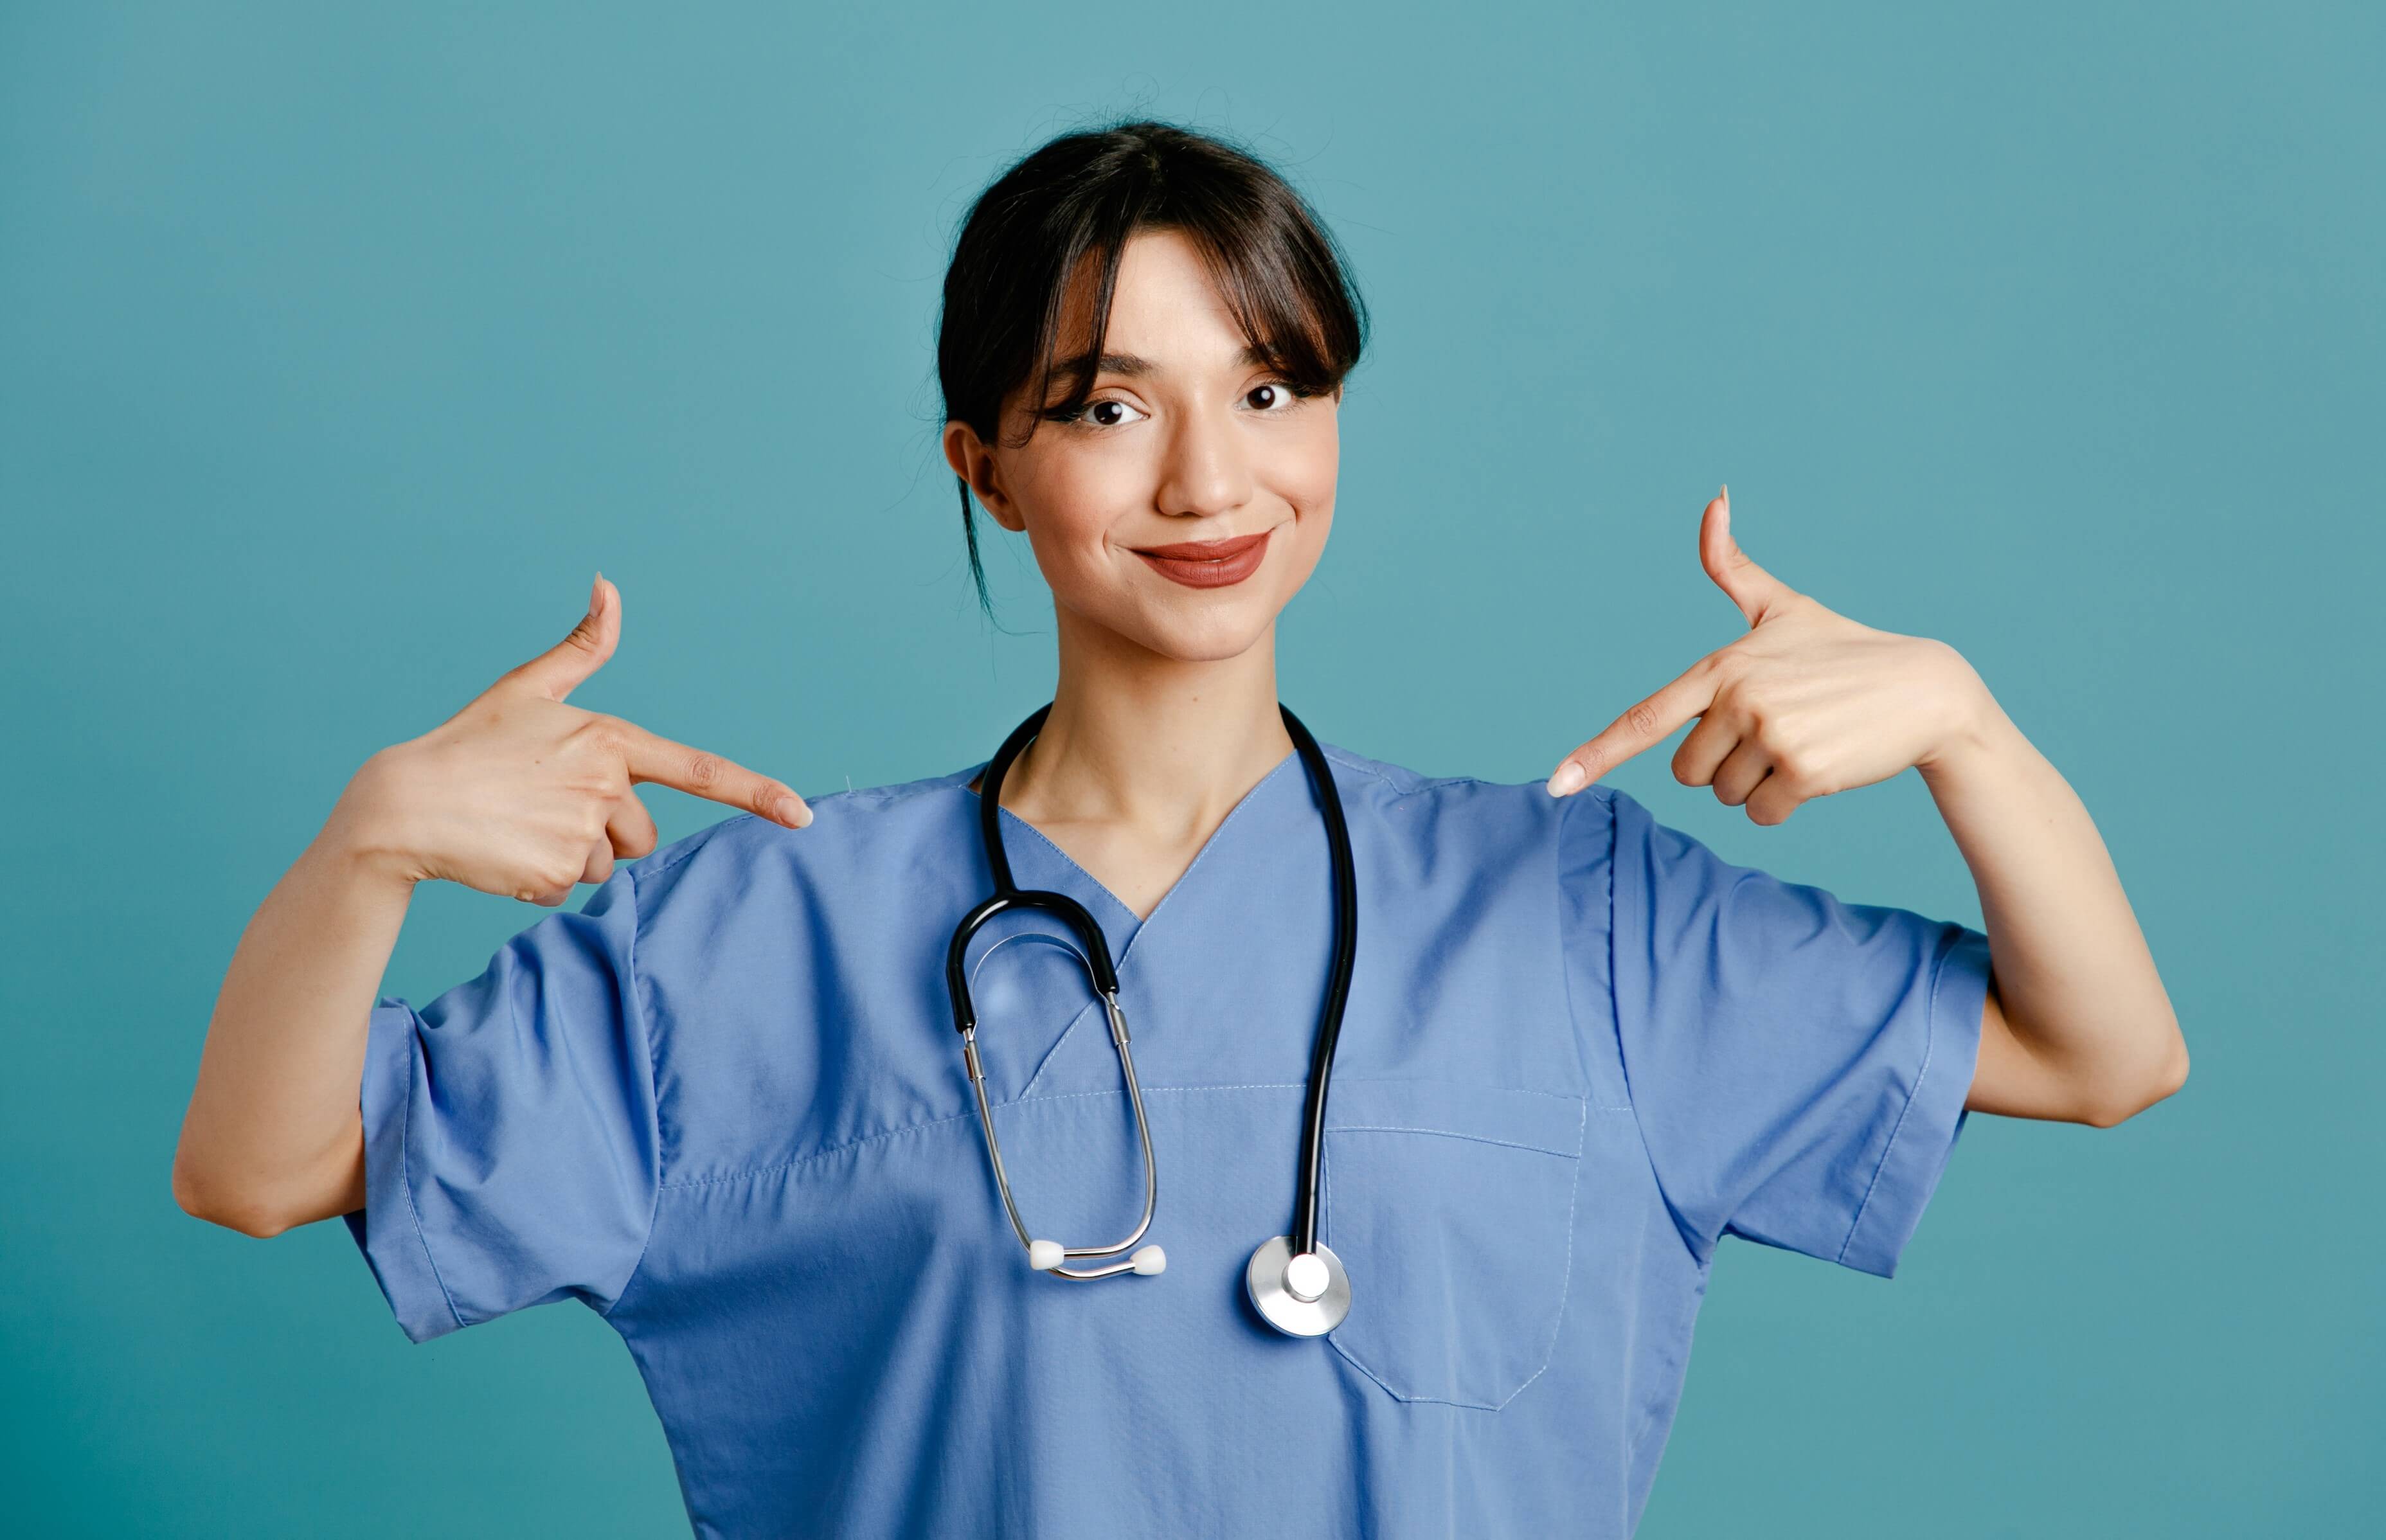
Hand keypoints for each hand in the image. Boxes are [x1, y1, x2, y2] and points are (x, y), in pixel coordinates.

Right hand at [331, 574, 810, 904]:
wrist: (404, 804)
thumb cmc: (470, 744)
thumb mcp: (527, 688)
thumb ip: (583, 647)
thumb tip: (609, 584)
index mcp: (609, 738)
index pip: (698, 770)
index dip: (756, 793)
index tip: (801, 816)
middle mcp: (606, 784)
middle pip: (642, 832)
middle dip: (603, 828)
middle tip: (542, 804)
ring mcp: (582, 830)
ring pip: (606, 862)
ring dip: (570, 854)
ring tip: (519, 824)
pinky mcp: (557, 872)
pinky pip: (570, 887)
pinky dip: (540, 878)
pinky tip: (505, 851)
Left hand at [1545, 487, 1992, 824]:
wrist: (1925, 690)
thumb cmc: (1844, 650)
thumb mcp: (1783, 608)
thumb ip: (1734, 566)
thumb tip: (1714, 498)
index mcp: (1721, 666)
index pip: (1645, 718)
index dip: (1597, 754)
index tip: (1557, 784)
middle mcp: (1738, 699)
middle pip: (1688, 772)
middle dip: (1723, 764)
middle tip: (1773, 732)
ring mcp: (1770, 735)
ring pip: (1725, 795)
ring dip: (1757, 784)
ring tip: (1800, 743)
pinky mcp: (1803, 772)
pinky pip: (1762, 814)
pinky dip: (1784, 804)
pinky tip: (1819, 768)